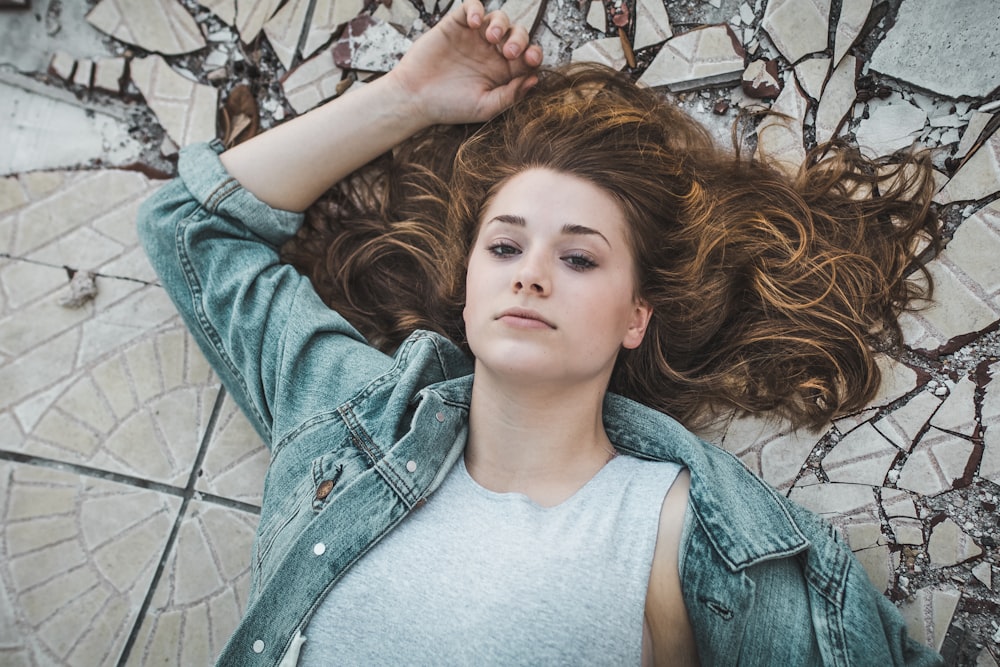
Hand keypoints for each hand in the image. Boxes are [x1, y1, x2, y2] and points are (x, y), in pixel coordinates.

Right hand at [386, 0, 543, 125]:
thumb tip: (535, 78)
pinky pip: (472, 6)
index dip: (534, 54)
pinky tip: (474, 22)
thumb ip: (510, 95)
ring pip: (499, 18)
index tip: (529, 59)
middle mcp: (492, 52)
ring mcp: (474, 37)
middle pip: (518, 34)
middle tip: (509, 53)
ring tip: (491, 38)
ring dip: (501, 24)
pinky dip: (476, 9)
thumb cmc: (450, 107)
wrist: (415, 98)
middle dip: (520, 39)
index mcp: (503, 72)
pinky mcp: (455, 25)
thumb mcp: (485, 107)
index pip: (528, 56)